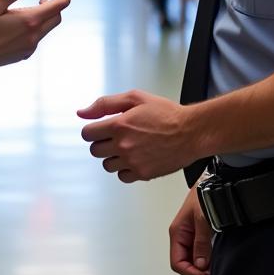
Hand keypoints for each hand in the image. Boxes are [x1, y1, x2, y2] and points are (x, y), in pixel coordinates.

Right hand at [0, 0, 71, 71]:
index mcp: (29, 20)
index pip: (59, 6)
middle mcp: (34, 36)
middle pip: (56, 18)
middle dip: (55, 6)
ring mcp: (29, 47)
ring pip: (46, 29)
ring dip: (44, 17)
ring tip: (30, 10)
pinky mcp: (23, 55)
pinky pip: (37, 39)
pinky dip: (35, 29)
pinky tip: (20, 27)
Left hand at [77, 89, 199, 182]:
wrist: (191, 132)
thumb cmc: (167, 114)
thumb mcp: (135, 98)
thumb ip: (105, 104)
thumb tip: (82, 113)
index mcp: (119, 125)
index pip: (87, 133)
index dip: (93, 130)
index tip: (100, 129)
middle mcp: (123, 145)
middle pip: (95, 150)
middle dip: (103, 142)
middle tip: (117, 136)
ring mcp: (132, 161)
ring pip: (107, 165)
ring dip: (113, 156)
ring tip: (128, 146)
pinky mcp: (142, 174)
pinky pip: (122, 176)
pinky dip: (125, 169)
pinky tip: (135, 158)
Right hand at [169, 187, 211, 274]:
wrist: (214, 182)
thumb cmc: (204, 195)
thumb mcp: (203, 220)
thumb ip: (201, 243)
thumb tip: (200, 264)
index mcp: (177, 232)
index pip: (176, 262)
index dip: (189, 272)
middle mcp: (182, 235)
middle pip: (184, 262)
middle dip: (196, 270)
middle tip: (210, 272)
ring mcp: (191, 235)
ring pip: (193, 258)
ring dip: (202, 265)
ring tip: (214, 265)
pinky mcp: (200, 233)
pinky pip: (200, 251)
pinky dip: (207, 257)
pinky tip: (214, 257)